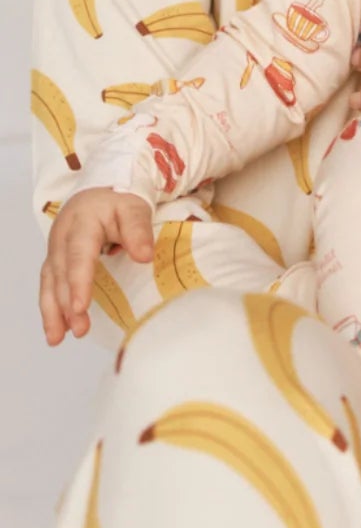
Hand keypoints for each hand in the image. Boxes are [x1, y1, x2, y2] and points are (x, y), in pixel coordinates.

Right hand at [40, 188, 153, 344]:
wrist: (101, 189)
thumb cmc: (120, 198)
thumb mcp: (134, 208)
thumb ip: (138, 230)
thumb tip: (144, 257)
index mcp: (82, 222)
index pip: (79, 255)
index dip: (79, 282)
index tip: (80, 307)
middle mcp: (63, 237)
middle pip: (62, 273)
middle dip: (66, 304)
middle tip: (80, 330)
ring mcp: (56, 248)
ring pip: (49, 281)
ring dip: (52, 311)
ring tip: (57, 338)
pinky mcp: (56, 258)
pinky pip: (49, 284)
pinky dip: (50, 306)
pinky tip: (56, 328)